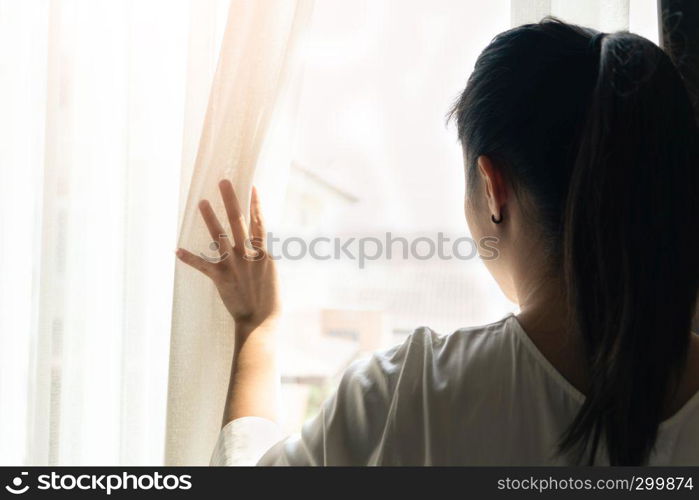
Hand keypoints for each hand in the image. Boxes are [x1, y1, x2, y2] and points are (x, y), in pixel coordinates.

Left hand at [176, 181, 278, 338]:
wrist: (261, 322)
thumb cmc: (270, 302)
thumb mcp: (272, 275)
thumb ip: (263, 259)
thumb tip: (259, 248)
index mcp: (264, 254)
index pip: (260, 223)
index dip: (256, 205)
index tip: (252, 187)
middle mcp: (248, 256)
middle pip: (238, 221)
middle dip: (230, 200)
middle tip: (223, 182)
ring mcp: (234, 266)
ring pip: (219, 237)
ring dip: (209, 218)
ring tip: (202, 202)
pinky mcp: (221, 278)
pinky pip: (202, 265)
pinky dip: (189, 258)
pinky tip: (177, 249)